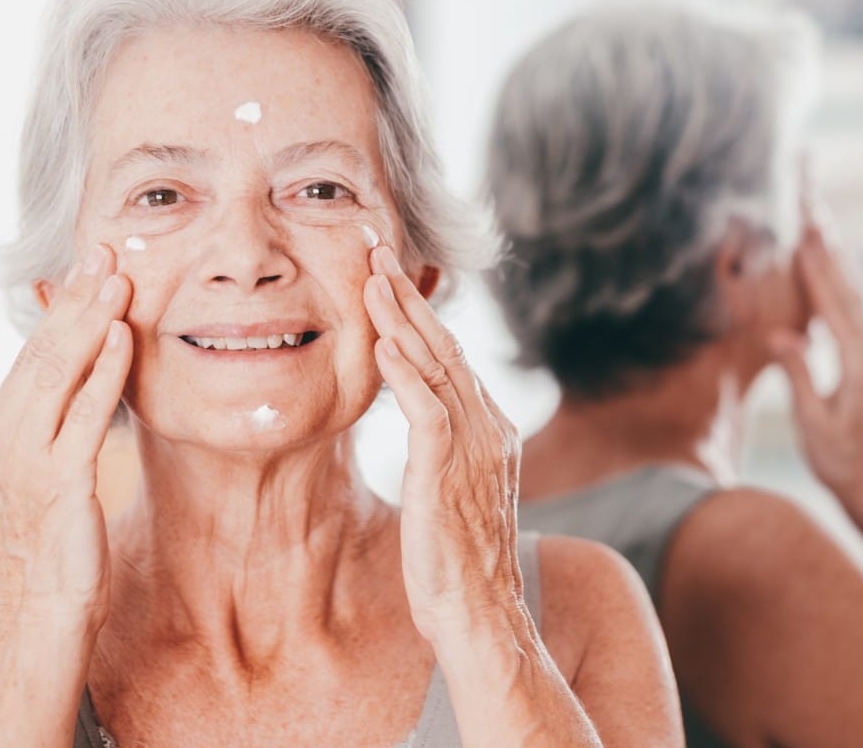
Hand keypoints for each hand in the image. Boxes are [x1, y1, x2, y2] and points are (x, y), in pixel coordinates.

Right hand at [0, 244, 132, 631]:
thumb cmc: (57, 542)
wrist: (44, 612)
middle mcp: (1, 439)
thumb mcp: (52, 471)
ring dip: (89, 322)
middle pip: (40, 355)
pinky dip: (103, 372)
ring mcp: (24, 460)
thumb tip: (87, 371)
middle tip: (106, 252)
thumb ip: (63, 421)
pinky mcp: (57, 483)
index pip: (32, 359)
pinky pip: (83, 416)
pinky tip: (122, 336)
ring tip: (117, 278)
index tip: (90, 268)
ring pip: (56, 374)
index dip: (63, 312)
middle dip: (75, 300)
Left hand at [362, 246, 523, 644]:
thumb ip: (443, 450)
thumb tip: (423, 423)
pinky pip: (427, 409)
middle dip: (409, 295)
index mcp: (490, 430)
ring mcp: (474, 447)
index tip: (390, 279)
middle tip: (378, 249)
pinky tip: (382, 340)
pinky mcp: (449, 472)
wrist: (482, 613)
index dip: (419, 314)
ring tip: (372, 274)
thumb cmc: (459, 561)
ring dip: (401, 316)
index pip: (452, 358)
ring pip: (436, 365)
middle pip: (445, 345)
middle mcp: (489, 428)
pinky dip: (405, 371)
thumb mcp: (452, 492)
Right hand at [767, 203, 862, 512]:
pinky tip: (829, 263)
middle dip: (828, 239)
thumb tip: (781, 332)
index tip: (801, 222)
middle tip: (809, 198)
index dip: (816, 260)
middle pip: (850, 281)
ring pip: (857, 288)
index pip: (835, 299)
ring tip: (814, 217)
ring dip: (836, 252)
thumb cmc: (842, 463)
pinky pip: (859, 304)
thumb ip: (799, 374)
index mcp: (862, 363)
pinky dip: (842, 277)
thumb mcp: (813, 424)